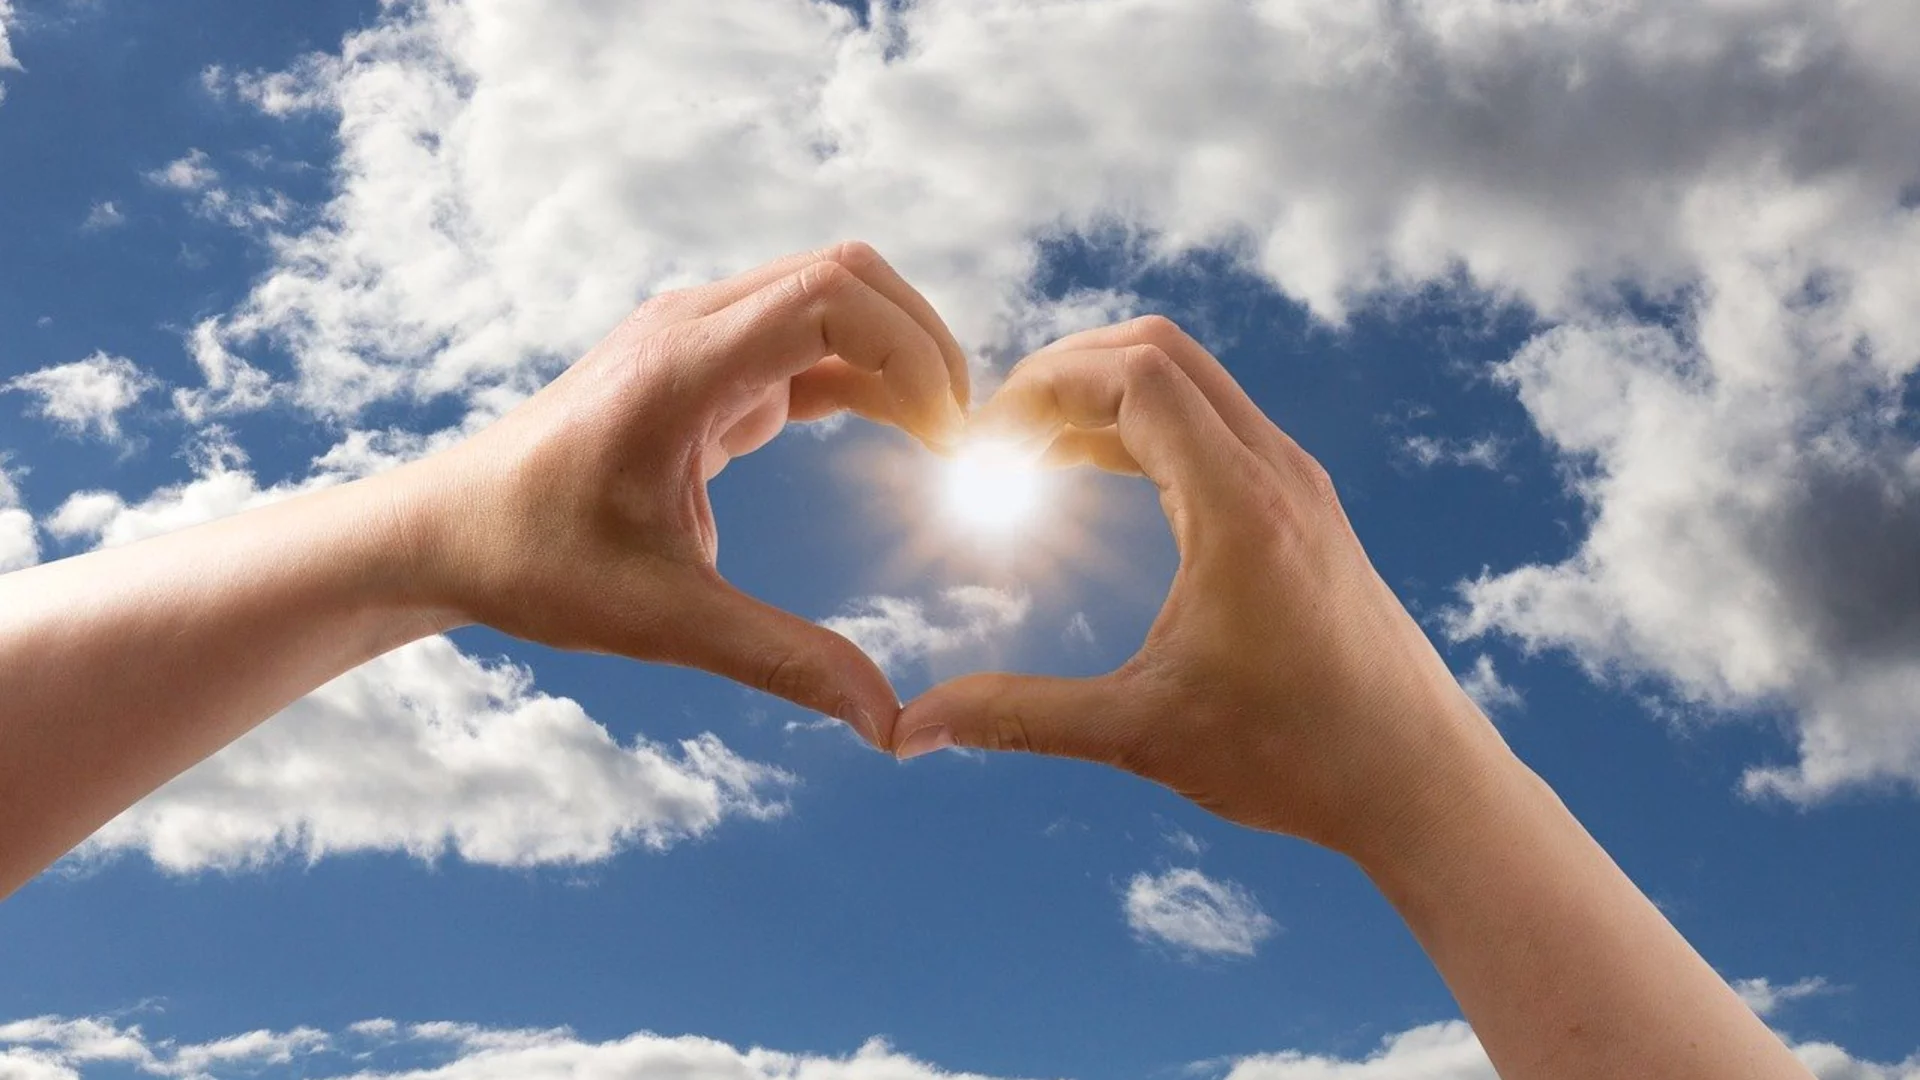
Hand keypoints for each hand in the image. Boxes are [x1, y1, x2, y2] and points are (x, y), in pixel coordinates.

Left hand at [401, 242, 969, 744]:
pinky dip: (864, 375)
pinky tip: (900, 432)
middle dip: (925, 344)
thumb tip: (886, 720)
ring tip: (944, 439)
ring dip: (898, 354)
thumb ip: (782, 659)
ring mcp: (695, 338)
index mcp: (679, 365)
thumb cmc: (531, 563)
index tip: (947, 439)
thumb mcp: (663, 620)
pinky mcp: (701, 365)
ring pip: (833, 296)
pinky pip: (806, 341)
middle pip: (848, 276)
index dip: (912, 353)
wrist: (444, 532)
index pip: (831, 295)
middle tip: (963, 437)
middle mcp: (690, 328)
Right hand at [891, 316, 1505, 857]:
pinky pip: (1216, 423)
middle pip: (1160, 350)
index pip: (1133, 377)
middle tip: (994, 432)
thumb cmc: (1298, 758)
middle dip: (1065, 371)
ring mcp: (1299, 483)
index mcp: (1240, 506)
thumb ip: (1020, 718)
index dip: (1041, 388)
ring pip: (1193, 381)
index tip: (981, 442)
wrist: (1423, 781)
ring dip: (1107, 393)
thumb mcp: (1142, 734)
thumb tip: (909, 730)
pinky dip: (1148, 423)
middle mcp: (1278, 472)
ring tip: (1030, 450)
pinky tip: (1098, 473)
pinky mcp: (1307, 507)